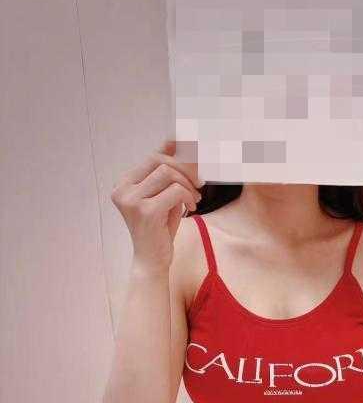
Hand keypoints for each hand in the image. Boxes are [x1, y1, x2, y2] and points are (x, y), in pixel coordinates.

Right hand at [110, 139, 203, 271]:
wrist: (152, 261)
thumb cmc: (159, 229)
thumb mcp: (164, 197)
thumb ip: (168, 173)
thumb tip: (177, 141)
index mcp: (124, 183)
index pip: (154, 156)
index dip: (178, 153)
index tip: (197, 156)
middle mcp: (123, 189)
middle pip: (160, 160)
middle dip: (186, 168)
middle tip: (200, 182)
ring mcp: (132, 200)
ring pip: (168, 173)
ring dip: (188, 184)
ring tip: (195, 198)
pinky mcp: (145, 212)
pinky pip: (175, 191)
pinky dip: (188, 197)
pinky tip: (191, 207)